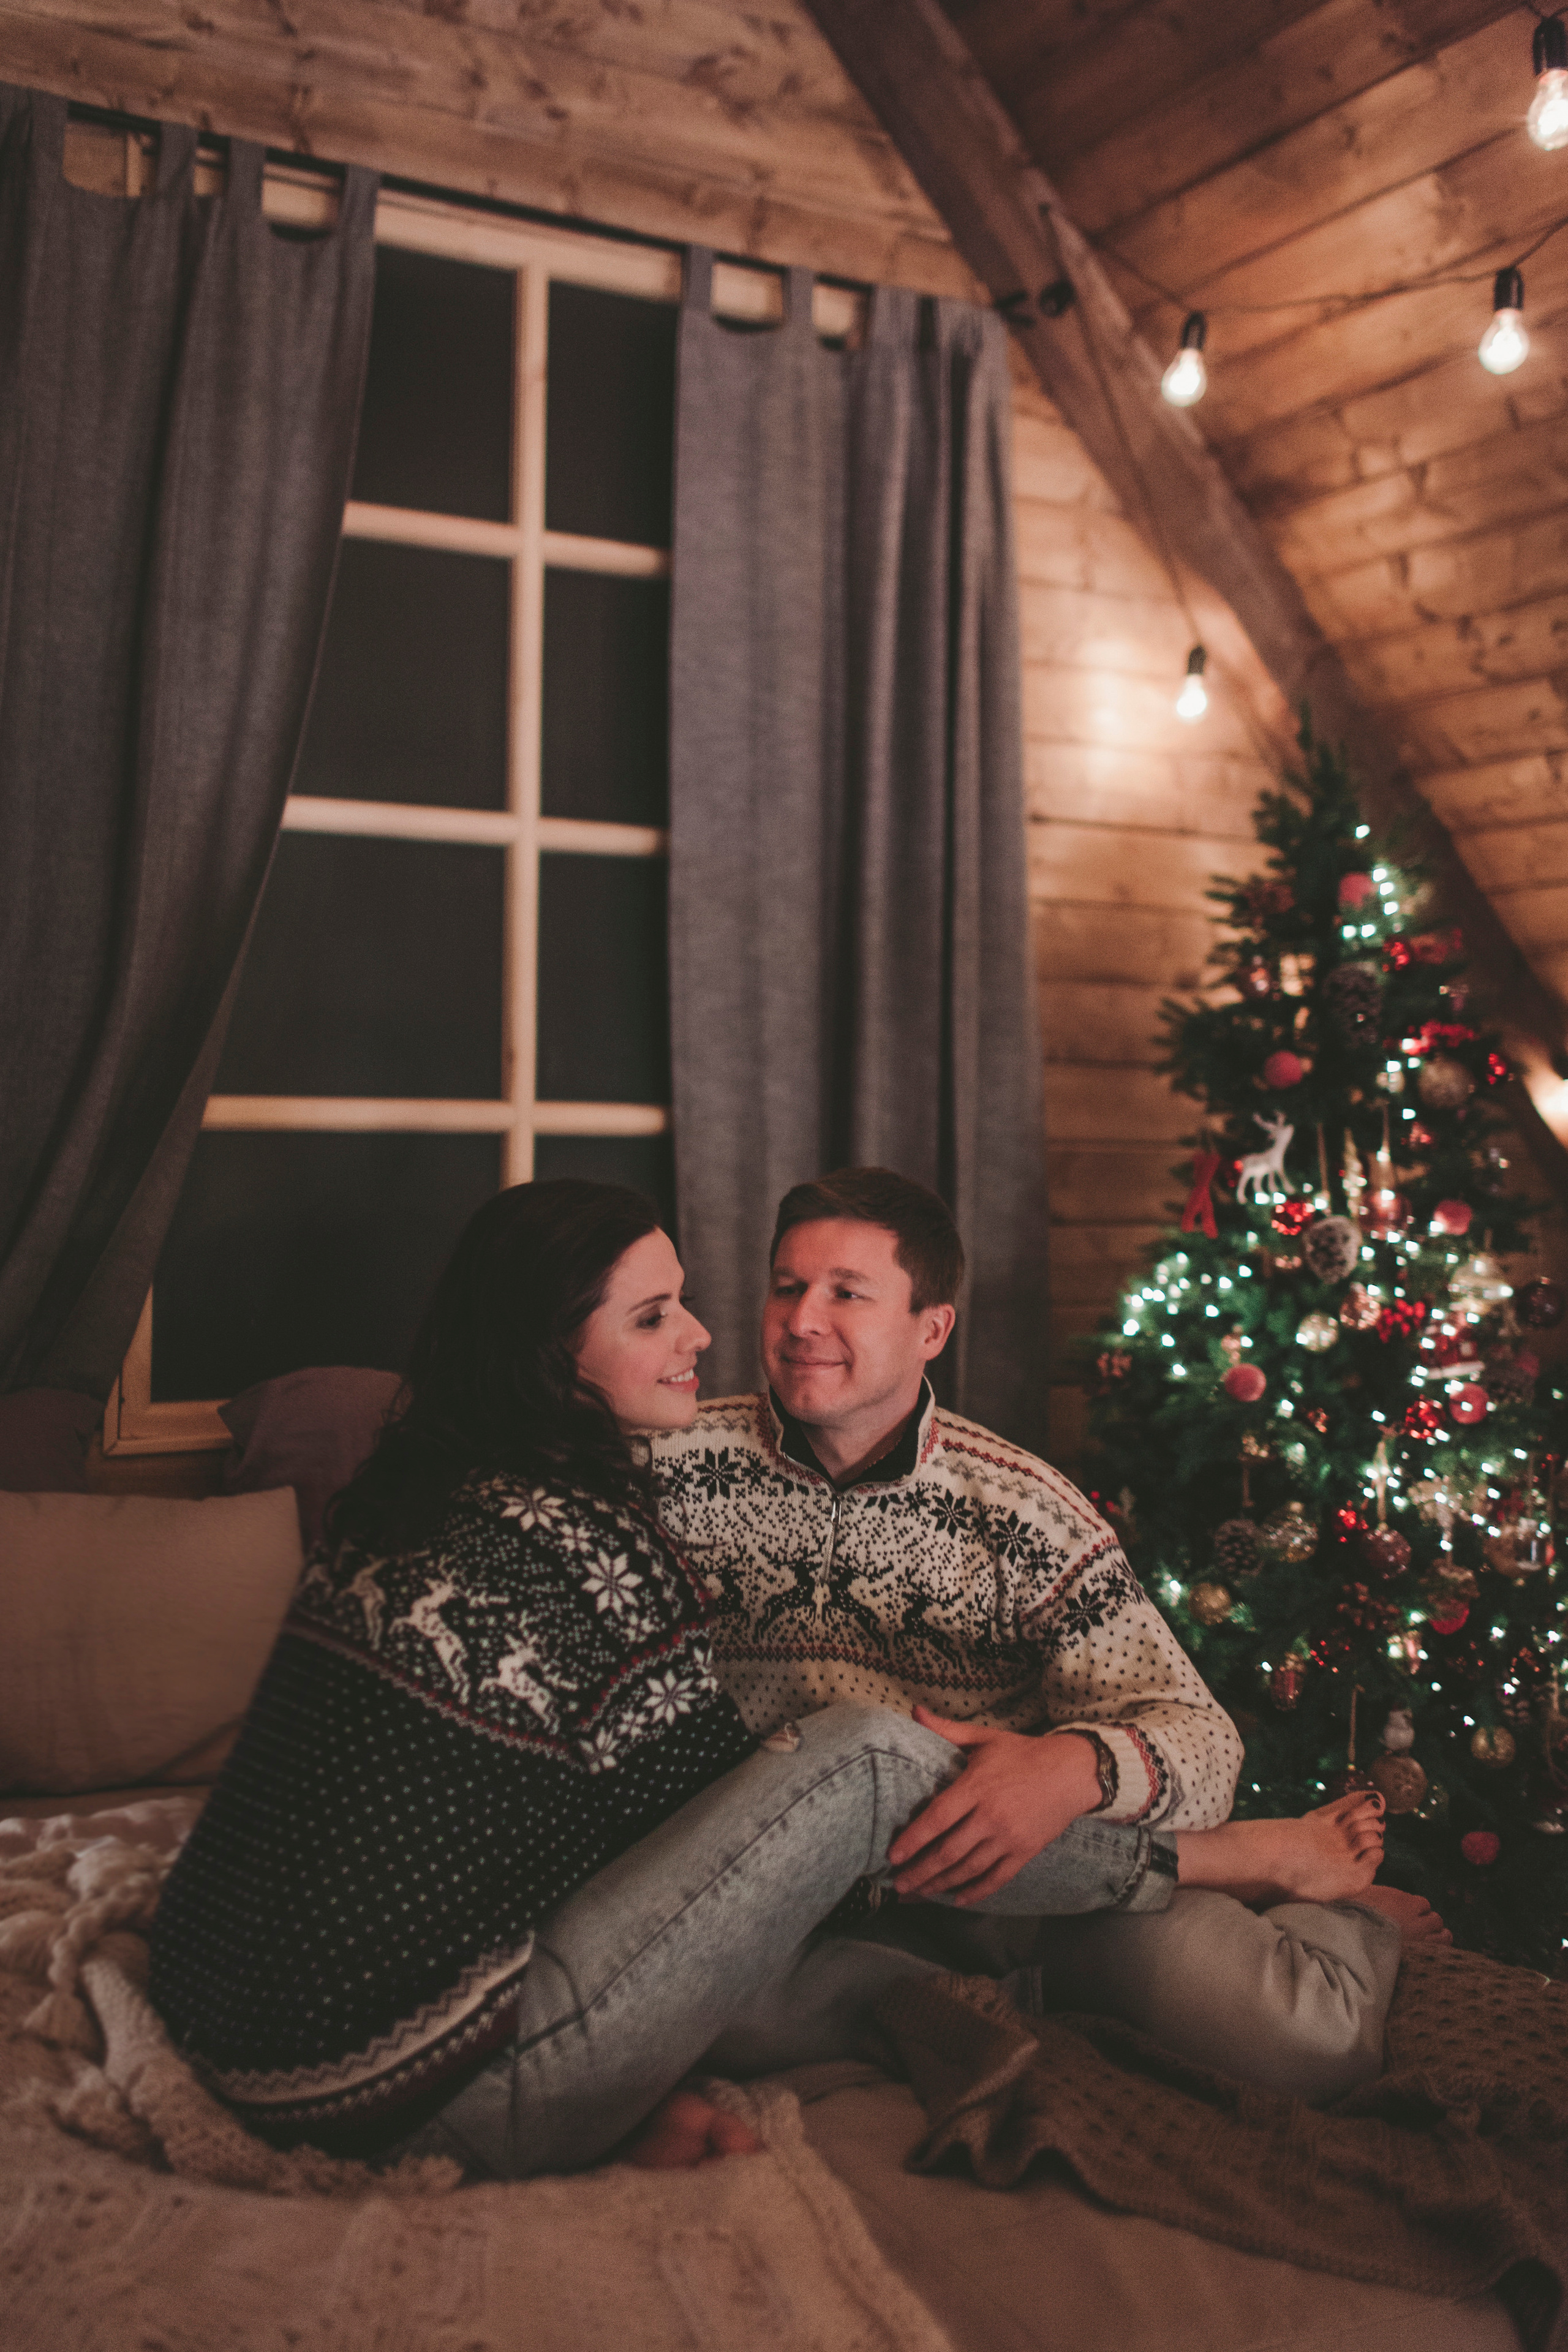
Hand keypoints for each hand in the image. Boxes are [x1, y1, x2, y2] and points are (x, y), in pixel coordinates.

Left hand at [886, 1710, 1104, 1905]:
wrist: (1073, 1771)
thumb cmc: (1024, 1753)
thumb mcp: (984, 1737)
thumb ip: (947, 1730)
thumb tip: (914, 1711)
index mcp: (977, 1786)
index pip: (938, 1818)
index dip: (913, 1839)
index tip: (892, 1854)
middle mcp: (992, 1815)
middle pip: (949, 1851)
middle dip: (920, 1871)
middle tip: (898, 1884)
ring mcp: (1010, 1837)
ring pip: (969, 1869)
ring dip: (940, 1884)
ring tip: (918, 1893)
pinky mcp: (1025, 1852)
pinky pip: (997, 1878)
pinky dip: (976, 1892)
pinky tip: (957, 1899)